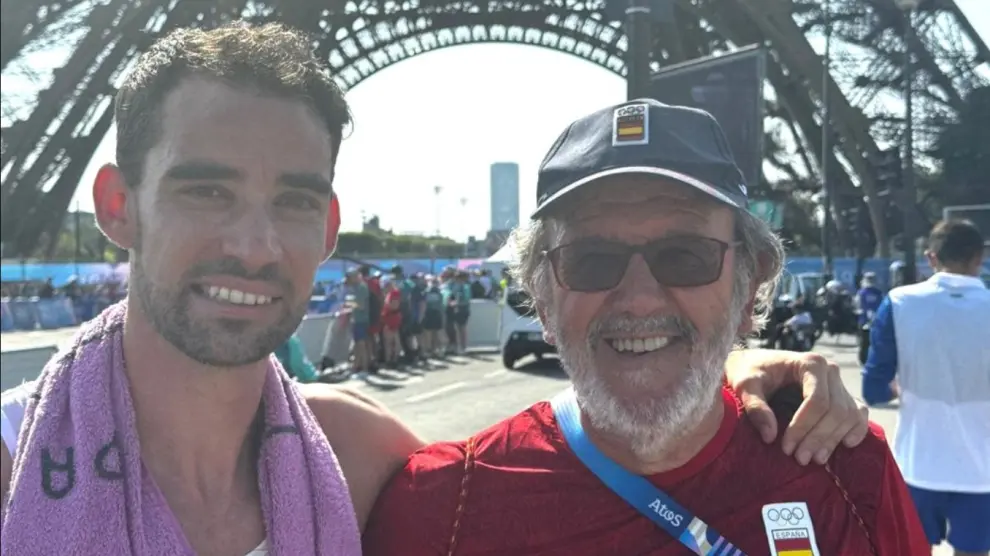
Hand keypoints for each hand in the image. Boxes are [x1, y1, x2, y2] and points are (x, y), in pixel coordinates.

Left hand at [725, 349, 869, 465]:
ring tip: (814, 459)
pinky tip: (845, 445)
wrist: (754, 365)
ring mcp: (839, 383)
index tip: (786, 448)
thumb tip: (770, 436)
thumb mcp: (744, 385)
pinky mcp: (842, 395)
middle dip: (818, 438)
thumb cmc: (748, 372)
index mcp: (810, 362)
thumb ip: (755, 406)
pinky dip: (856, 430)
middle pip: (836, 410)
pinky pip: (858, 413)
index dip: (804, 427)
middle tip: (799, 459)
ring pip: (848, 416)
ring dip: (833, 440)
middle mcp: (830, 370)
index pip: (817, 400)